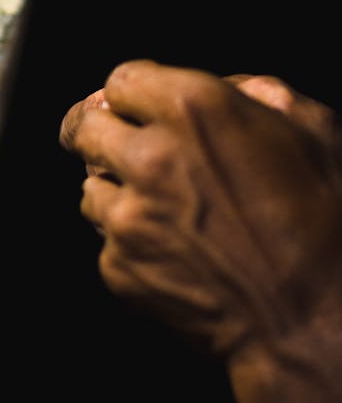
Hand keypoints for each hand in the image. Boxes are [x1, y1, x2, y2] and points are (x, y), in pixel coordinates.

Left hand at [59, 60, 341, 358]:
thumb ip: (256, 91)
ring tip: (164, 207)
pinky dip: (130, 241)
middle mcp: (148, 156)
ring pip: (90, 185)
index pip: (120, 80)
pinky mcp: (118, 265)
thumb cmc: (328, 221)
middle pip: (85, 126)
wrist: (316, 322)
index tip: (134, 107)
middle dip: (102, 132)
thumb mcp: (313, 129)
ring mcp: (127, 215)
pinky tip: (175, 250)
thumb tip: (220, 87)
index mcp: (192, 108)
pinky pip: (106, 238)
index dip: (131, 94)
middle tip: (117, 145)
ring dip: (116, 189)